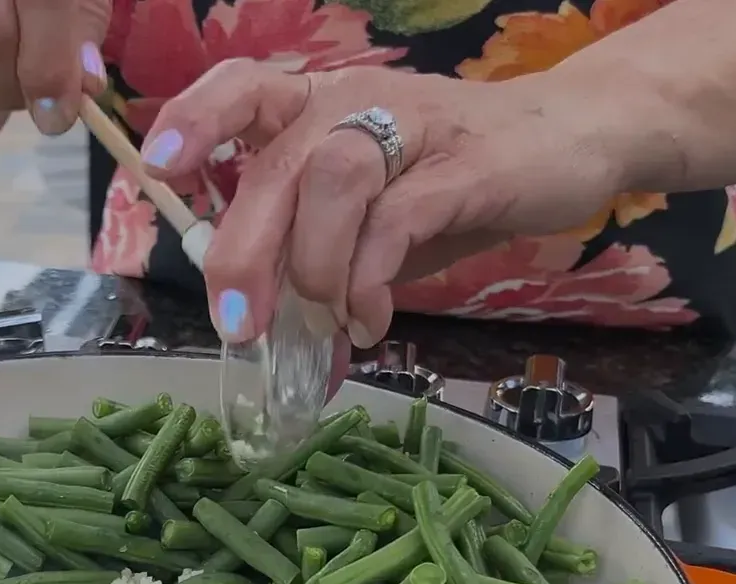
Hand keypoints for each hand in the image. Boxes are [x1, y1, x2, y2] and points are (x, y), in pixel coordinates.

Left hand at [139, 61, 625, 345]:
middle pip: (278, 160)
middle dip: (245, 250)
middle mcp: (357, 99)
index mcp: (319, 102)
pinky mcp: (469, 165)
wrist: (576, 139)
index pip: (241, 86)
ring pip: (334, 178)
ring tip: (322, 322)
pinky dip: (370, 277)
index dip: (196, 120)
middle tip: (240, 325)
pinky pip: (399, 217)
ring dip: (313, 264)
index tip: (159, 167)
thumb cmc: (456, 180)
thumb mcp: (372, 219)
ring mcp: (414, 125)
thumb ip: (318, 265)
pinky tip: (369, 319)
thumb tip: (276, 345)